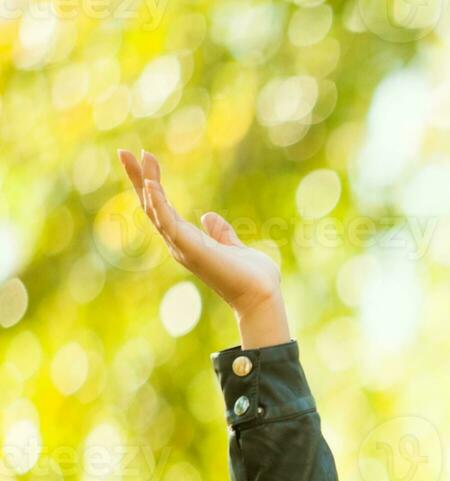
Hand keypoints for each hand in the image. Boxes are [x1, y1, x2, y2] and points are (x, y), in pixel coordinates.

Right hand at [117, 148, 288, 343]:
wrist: (262, 297)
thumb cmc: (252, 277)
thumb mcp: (235, 246)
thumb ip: (221, 233)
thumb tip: (208, 217)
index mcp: (188, 241)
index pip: (162, 208)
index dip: (151, 185)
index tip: (145, 159)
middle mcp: (179, 244)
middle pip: (151, 205)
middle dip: (138, 178)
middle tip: (124, 151)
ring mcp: (183, 247)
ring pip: (155, 210)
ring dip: (146, 183)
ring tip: (138, 156)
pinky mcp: (192, 249)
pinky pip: (169, 223)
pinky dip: (159, 204)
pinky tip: (151, 185)